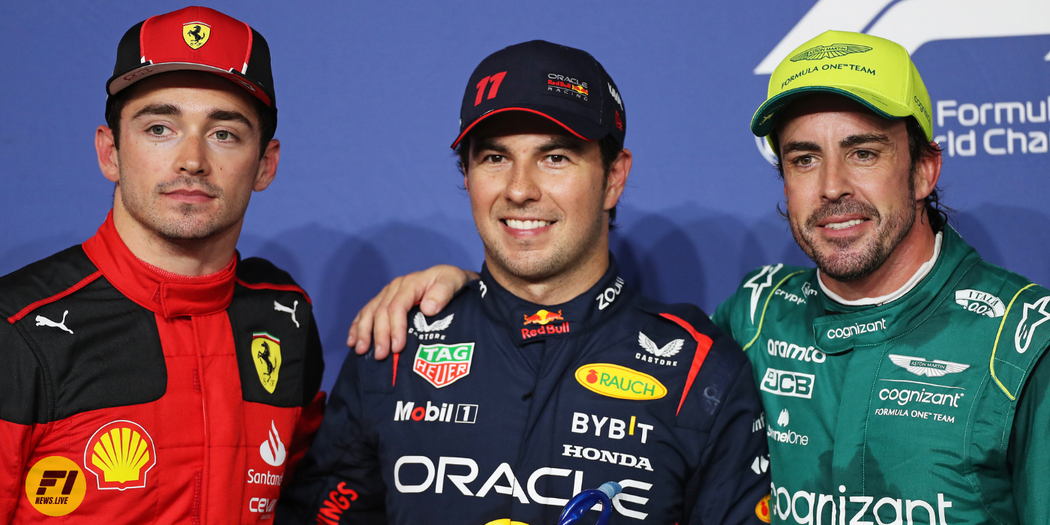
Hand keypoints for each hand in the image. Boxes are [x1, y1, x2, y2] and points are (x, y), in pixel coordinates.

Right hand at [348, 265, 476, 359]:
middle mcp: (396, 287)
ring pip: (369, 312)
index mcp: (411, 283)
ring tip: (360, 350)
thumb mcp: (454, 281)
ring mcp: (388, 294)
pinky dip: (357, 326)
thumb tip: (428, 308)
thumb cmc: (454, 283)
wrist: (452, 279)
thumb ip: (443, 292)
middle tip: (380, 355)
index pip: (397, 306)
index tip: (397, 347)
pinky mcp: (384, 301)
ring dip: (363, 332)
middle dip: (378, 335)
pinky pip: (366, 312)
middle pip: (381, 312)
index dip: (395, 327)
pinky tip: (352, 341)